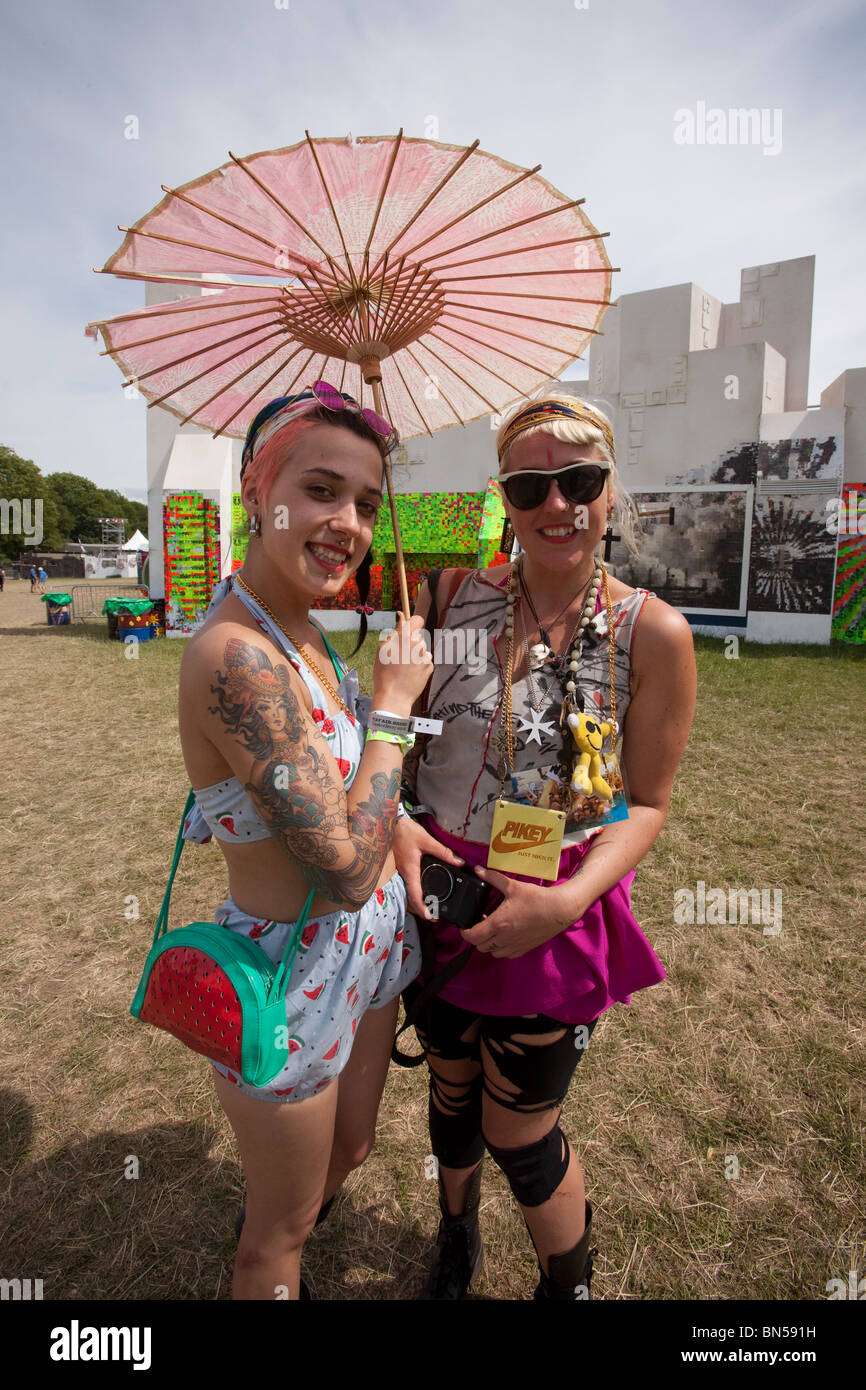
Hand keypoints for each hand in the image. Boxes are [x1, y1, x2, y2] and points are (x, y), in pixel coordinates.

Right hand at [373, 614, 432, 708]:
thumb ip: (394, 633)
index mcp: (405, 638)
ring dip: (414, 654)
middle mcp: (418, 645)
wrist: (394, 697)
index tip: (407, 628)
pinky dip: (418, 664)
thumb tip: (402, 617)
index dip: (411, 623)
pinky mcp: (430, 667)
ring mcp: (425, 657)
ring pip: (421, 649)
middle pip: (417, 636)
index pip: (416, 620)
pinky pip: (424, 660)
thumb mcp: (382, 651)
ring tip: (403, 667)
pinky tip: (409, 673)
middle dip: (409, 642)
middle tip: (398, 655)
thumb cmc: (384, 674)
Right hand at [392, 816, 464, 918]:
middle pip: (410, 898)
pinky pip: (407, 885)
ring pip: (408, 893)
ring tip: (428, 909)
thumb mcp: (427, 840)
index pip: (415, 894)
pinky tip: (422, 893)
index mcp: (410, 870)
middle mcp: (404, 874)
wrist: (391, 824)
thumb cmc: (405, 831)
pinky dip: (414, 894)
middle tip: (433, 916)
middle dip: (421, 910)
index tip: (430, 916)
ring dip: (417, 903)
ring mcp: (401, 872)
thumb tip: (458, 862)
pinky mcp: (401, 869)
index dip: (422, 907)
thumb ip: (443, 852)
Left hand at [459, 866, 580, 959]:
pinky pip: (507, 954)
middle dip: (476, 938)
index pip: (472, 936)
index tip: (465, 926)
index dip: (464, 932)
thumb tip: (479, 870)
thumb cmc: (537, 899)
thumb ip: (493, 878)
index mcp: (498, 923)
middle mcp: (504, 938)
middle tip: (480, 925)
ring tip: (493, 931)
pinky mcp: (525, 948)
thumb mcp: (513, 886)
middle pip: (480, 947)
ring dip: (489, 944)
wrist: (559, 910)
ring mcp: (515, 945)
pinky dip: (502, 948)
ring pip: (493, 953)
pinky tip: (507, 936)